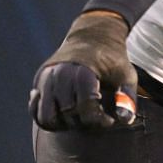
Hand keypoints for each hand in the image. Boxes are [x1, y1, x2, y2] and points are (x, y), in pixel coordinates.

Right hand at [30, 10, 138, 130]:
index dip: (98, 120)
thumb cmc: (113, 60)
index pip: (85, 107)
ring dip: (63, 125)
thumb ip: (127, 98)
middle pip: (66, 114)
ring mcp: (46, 78)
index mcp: (83, 71)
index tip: (108, 119)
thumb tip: (124, 120)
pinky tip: (64, 113)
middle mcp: (60, 74)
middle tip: (95, 117)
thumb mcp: (127, 75)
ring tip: (79, 118)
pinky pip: (35, 111)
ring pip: (46, 117)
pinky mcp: (38, 82)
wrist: (92, 38)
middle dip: (82, 122)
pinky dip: (47, 119)